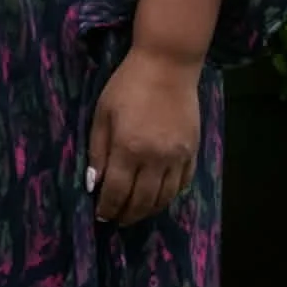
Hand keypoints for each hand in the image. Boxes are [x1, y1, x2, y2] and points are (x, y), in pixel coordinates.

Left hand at [86, 43, 200, 226]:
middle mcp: (155, 158)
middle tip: (118, 220)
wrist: (167, 65)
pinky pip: (182, 184)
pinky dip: (169, 196)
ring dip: (149, 211)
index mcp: (128, 148)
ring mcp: (177, 157)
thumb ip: (97, 150)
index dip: (108, 208)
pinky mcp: (192, 152)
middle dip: (128, 215)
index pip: (116, 191)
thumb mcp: (103, 113)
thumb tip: (93, 184)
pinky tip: (159, 197)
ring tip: (136, 214)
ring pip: (164, 198)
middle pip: (142, 201)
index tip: (101, 216)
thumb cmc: (127, 85)